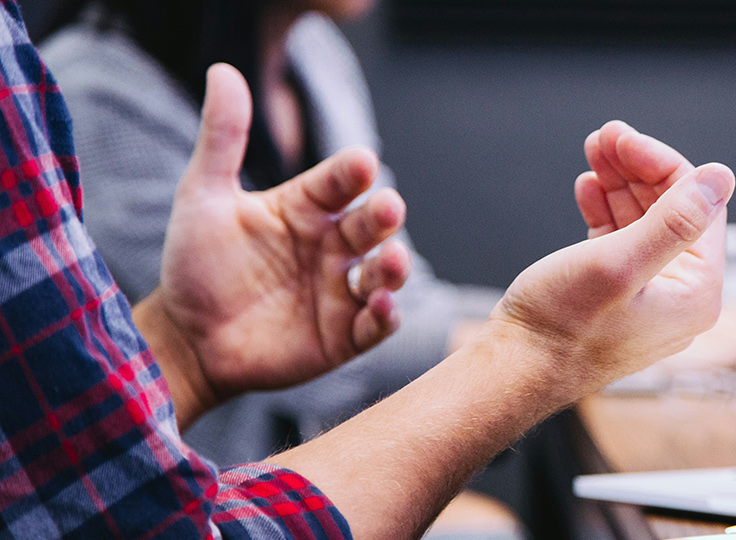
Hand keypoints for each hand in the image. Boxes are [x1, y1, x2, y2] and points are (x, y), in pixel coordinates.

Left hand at [135, 64, 411, 427]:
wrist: (185, 338)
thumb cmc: (196, 264)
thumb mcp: (203, 196)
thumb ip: (222, 138)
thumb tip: (223, 70)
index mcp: (306, 208)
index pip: (339, 182)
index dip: (351, 172)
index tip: (361, 162)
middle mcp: (331, 245)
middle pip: (370, 225)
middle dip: (383, 216)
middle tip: (387, 208)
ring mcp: (341, 291)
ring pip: (384, 273)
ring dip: (395, 267)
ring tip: (392, 261)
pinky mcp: (343, 336)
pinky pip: (375, 324)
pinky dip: (385, 316)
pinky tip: (381, 306)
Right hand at [478, 121, 733, 392]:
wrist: (514, 371)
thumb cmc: (562, 327)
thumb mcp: (619, 263)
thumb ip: (674, 221)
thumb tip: (721, 177)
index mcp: (697, 293)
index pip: (698, 206)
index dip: (661, 164)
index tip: (622, 138)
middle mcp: (681, 297)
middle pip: (672, 210)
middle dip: (638, 169)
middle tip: (604, 136)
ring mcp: (649, 297)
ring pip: (644, 221)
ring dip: (620, 183)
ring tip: (593, 152)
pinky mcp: (617, 296)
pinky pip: (622, 241)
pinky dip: (607, 210)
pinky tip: (588, 188)